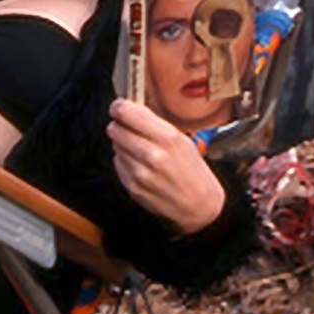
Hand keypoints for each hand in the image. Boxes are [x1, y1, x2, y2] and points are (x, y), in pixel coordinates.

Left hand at [107, 99, 225, 233]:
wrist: (199, 206)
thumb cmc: (191, 170)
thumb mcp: (181, 141)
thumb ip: (155, 126)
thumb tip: (129, 109)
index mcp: (167, 138)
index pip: (127, 113)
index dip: (119, 107)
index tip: (119, 106)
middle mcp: (152, 154)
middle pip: (115, 129)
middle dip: (119, 126)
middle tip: (127, 128)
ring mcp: (140, 173)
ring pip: (115, 146)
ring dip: (123, 145)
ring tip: (140, 150)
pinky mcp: (132, 187)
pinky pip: (118, 164)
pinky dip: (124, 162)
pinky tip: (140, 166)